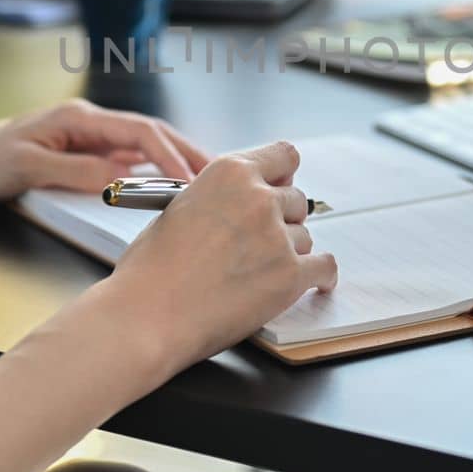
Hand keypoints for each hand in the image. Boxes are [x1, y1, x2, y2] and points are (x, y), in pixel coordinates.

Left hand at [0, 99, 209, 201]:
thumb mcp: (29, 168)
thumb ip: (77, 171)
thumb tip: (120, 180)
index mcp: (80, 118)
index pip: (140, 132)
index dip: (170, 155)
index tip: (190, 178)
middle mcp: (89, 124)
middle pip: (150, 135)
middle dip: (185, 152)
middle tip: (217, 174)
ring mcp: (87, 139)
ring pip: (142, 147)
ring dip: (173, 161)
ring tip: (202, 180)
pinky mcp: (82, 155)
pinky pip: (125, 161)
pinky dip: (151, 171)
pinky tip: (165, 186)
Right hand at [108, 141, 338, 365]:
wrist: (147, 315)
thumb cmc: (151, 268)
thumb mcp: (182, 206)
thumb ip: (223, 196)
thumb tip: (251, 197)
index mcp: (230, 172)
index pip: (285, 156)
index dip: (282, 176)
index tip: (281, 189)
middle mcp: (258, 197)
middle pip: (297, 200)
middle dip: (283, 219)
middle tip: (261, 242)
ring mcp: (277, 236)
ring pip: (306, 237)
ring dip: (290, 252)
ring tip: (258, 273)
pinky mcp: (290, 275)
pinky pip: (324, 267)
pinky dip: (320, 277)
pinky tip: (314, 282)